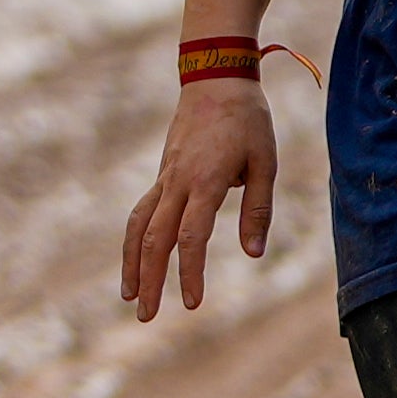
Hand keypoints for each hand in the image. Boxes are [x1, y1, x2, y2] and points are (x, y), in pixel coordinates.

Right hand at [120, 78, 277, 320]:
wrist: (216, 80)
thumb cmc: (248, 121)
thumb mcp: (265, 164)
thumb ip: (257, 209)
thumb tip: (253, 254)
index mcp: (204, 182)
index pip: (190, 237)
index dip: (190, 272)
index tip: (192, 302)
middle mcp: (176, 183)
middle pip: (155, 239)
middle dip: (149, 280)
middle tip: (146, 317)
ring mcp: (164, 178)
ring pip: (138, 226)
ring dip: (132, 263)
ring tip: (131, 297)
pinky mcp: (162, 175)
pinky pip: (141, 212)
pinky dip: (135, 240)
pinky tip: (138, 261)